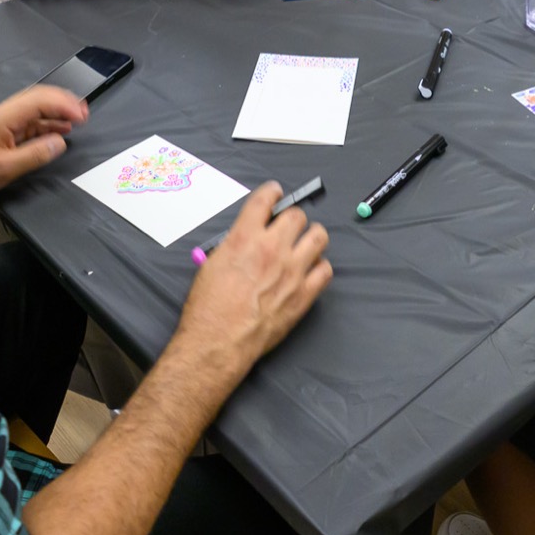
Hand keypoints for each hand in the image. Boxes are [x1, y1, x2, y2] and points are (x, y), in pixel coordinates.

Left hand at [0, 85, 88, 198]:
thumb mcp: (6, 167)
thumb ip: (35, 154)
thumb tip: (60, 143)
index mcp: (5, 117)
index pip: (40, 101)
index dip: (64, 105)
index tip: (81, 116)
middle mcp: (6, 113)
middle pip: (40, 97)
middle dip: (64, 102)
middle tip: (85, 112)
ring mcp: (6, 119)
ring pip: (37, 107)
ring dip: (58, 111)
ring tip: (78, 118)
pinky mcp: (6, 128)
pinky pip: (32, 119)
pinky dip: (49, 121)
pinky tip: (60, 129)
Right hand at [175, 182, 332, 376]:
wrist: (219, 341)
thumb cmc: (209, 308)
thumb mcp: (212, 263)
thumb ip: (234, 244)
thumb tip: (247, 237)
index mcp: (245, 238)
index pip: (265, 199)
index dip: (272, 192)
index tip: (275, 194)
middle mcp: (272, 249)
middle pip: (297, 215)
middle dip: (292, 217)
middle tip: (287, 226)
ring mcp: (292, 271)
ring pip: (318, 237)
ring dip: (311, 236)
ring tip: (303, 244)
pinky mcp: (304, 294)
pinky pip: (326, 270)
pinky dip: (319, 267)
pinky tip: (309, 271)